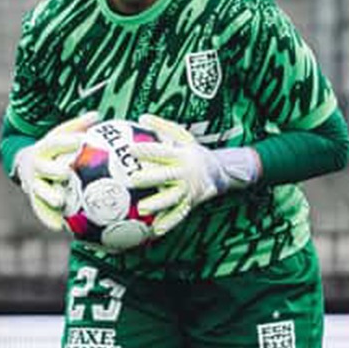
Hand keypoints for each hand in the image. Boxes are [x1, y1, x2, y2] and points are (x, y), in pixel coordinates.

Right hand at [13, 111, 96, 231]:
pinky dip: (47, 218)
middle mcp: (37, 165)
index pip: (55, 142)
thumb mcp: (61, 134)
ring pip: (40, 190)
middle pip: (45, 167)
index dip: (67, 141)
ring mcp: (34, 183)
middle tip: (68, 172)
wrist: (25, 163)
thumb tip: (97, 114)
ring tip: (60, 202)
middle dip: (55, 169)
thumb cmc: (52, 148)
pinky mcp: (34, 199)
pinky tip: (59, 227)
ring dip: (49, 196)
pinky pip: (39, 210)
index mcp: (44, 147)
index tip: (81, 141)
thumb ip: (77, 126)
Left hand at [128, 114, 257, 235]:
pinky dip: (168, 223)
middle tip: (134, 179)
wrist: (218, 171)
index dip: (147, 150)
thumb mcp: (182, 137)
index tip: (130, 149)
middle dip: (151, 177)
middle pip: (167, 175)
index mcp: (181, 155)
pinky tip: (155, 230)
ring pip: (172, 198)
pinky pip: (179, 214)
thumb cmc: (191, 151)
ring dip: (158, 204)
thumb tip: (141, 117)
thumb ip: (162, 127)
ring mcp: (189, 190)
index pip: (163, 151)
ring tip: (141, 209)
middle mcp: (186, 173)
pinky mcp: (190, 203)